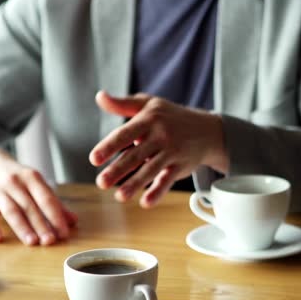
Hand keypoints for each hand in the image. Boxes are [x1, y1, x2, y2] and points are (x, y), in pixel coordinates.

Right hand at [0, 147, 77, 245]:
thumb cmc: (15, 177)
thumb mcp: (34, 183)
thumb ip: (52, 202)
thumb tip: (73, 221)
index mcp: (31, 178)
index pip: (46, 199)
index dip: (56, 216)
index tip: (64, 233)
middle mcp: (15, 183)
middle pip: (30, 206)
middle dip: (41, 225)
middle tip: (50, 241)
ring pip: (12, 211)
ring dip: (22, 227)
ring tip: (32, 242)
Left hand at [89, 91, 227, 207]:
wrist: (206, 130)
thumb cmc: (170, 117)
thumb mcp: (148, 105)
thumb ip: (122, 104)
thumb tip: (99, 96)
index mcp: (148, 119)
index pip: (125, 134)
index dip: (109, 147)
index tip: (94, 159)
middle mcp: (160, 135)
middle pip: (135, 155)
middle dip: (118, 170)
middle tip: (101, 183)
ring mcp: (172, 152)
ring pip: (150, 170)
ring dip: (135, 184)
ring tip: (119, 196)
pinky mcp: (180, 166)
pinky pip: (167, 180)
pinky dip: (158, 192)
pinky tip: (146, 203)